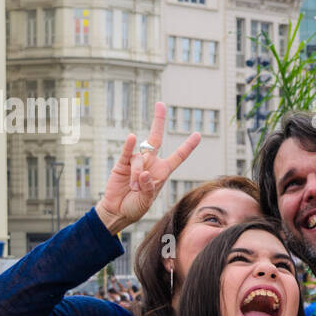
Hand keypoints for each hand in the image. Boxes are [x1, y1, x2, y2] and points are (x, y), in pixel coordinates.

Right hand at [95, 104, 200, 235]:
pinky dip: (129, 145)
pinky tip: (131, 137)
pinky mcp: (122, 164)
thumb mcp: (147, 200)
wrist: (118, 210)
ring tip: (134, 188)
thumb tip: (143, 173)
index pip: (178, 156)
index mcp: (162, 172)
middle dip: (158, 121)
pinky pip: (127, 152)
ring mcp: (136, 161)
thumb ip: (148, 187)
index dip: (188, 146)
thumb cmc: (136, 206)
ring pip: (140, 159)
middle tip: (160, 104)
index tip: (198, 134)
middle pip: (156, 138)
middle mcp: (150, 163)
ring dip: (136, 175)